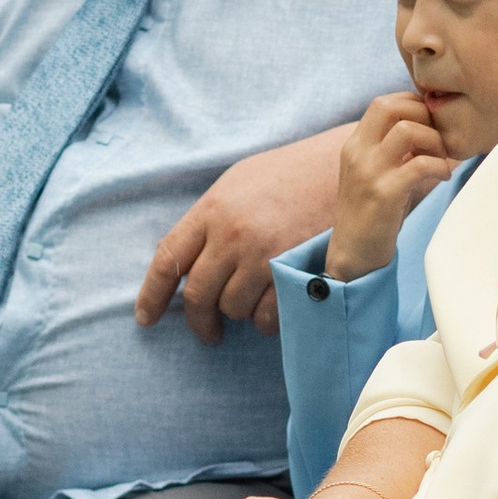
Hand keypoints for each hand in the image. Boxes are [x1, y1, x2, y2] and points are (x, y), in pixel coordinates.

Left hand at [135, 128, 347, 346]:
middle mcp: (233, 234)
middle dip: (199, 321)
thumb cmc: (292, 174)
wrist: (351, 167)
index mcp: (213, 208)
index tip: (146, 319)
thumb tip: (182, 259)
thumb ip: (209, 219)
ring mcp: (265, 256)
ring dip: (241, 314)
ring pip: (234, 309)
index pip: (168, 259)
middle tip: (209, 332)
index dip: (151, 296)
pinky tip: (278, 306)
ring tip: (255, 302)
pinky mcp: (296, 274)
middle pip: (198, 295)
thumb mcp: (240, 182)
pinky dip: (269, 321)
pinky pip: (268, 318)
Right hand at [328, 91, 455, 280]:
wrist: (353, 254)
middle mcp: (357, 152)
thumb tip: (429, 125)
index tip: (431, 124)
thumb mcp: (375, 172)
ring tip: (440, 159)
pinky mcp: (384, 195)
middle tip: (438, 140)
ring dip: (434, 140)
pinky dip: (439, 166)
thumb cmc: (373, 212)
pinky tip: (443, 177)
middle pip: (391, 107)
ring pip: (407, 130)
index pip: (383, 103)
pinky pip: (420, 165)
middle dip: (424, 116)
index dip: (413, 105)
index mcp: (355, 145)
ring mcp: (369, 173)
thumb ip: (391, 148)